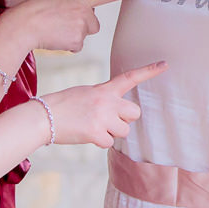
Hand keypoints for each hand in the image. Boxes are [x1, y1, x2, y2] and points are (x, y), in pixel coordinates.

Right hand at [2, 0, 140, 53]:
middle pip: (94, 23)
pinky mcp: (78, 42)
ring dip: (73, 34)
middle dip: (83, 24)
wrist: (24, 24)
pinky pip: (76, 46)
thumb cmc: (36, 10)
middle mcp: (85, 11)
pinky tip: (55, 38)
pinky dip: (67, 45)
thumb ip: (76, 7)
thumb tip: (86, 23)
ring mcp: (83, 26)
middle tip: (63, 23)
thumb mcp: (59, 0)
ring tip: (55, 29)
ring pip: (84, 35)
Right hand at [38, 62, 164, 148]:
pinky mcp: (96, 134)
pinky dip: (100, 142)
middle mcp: (107, 102)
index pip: (130, 78)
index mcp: (104, 89)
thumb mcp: (85, 93)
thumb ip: (104, 98)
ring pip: (124, 131)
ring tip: (93, 127)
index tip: (165, 65)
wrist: (43, 117)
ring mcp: (102, 118)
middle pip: (135, 113)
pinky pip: (109, 143)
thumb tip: (118, 113)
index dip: (149, 71)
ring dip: (112, 133)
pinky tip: (86, 135)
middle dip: (125, 120)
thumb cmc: (63, 105)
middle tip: (109, 120)